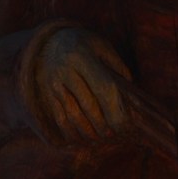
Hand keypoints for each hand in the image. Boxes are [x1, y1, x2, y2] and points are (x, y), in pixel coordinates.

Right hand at [30, 27, 133, 145]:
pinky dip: (70, 132)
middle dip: (102, 124)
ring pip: (72, 114)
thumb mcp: (102, 47)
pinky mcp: (46, 93)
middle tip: (112, 135)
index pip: (103, 88)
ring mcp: (53, 83)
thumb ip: (117, 68)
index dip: (114, 109)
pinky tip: (80, 138)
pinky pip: (59, 117)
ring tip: (98, 138)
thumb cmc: (83, 44)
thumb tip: (131, 95)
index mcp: (82, 56)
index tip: (123, 123)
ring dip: (87, 131)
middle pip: (88, 105)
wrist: (48, 40)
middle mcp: (65, 70)